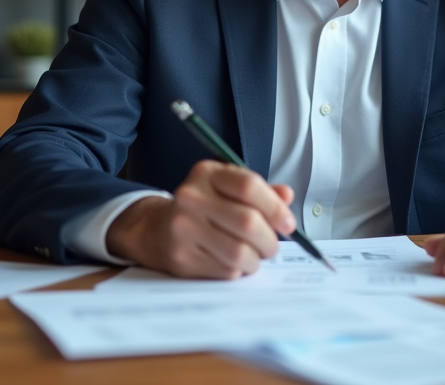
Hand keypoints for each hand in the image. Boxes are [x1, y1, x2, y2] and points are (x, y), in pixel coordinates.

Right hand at [106, 160, 295, 278]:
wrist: (156, 229)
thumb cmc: (203, 209)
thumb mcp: (228, 190)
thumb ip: (260, 192)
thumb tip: (286, 196)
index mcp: (207, 173)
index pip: (248, 186)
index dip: (275, 208)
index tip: (288, 224)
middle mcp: (191, 196)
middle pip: (247, 222)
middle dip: (270, 240)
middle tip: (272, 246)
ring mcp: (182, 227)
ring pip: (239, 252)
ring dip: (255, 260)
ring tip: (253, 256)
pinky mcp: (181, 257)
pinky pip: (226, 270)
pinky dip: (237, 270)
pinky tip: (231, 263)